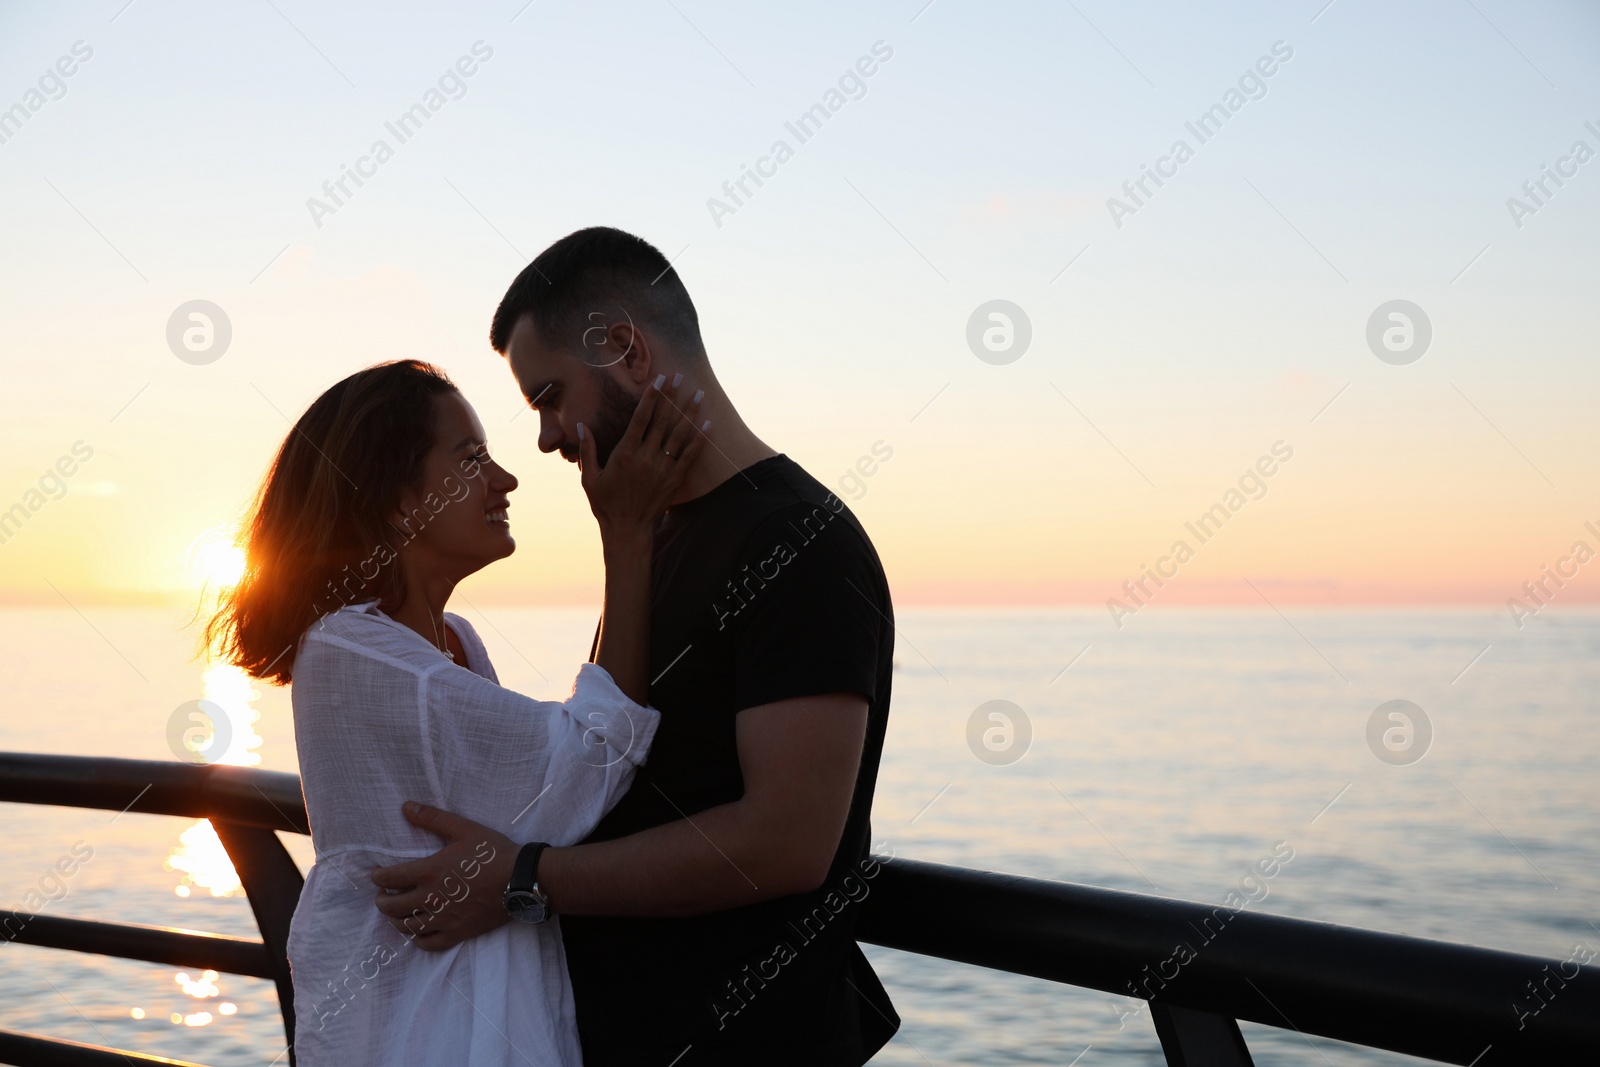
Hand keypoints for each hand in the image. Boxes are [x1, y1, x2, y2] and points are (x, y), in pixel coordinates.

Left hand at [370, 802, 516, 950]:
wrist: (522, 881)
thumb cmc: (494, 853)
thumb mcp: (465, 829)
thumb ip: (433, 818)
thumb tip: (406, 807)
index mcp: (429, 872)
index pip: (388, 879)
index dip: (377, 876)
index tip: (379, 873)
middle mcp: (431, 899)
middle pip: (390, 907)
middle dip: (381, 899)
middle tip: (384, 893)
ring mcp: (443, 919)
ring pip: (405, 927)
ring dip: (395, 919)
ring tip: (398, 910)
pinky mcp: (456, 933)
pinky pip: (426, 944)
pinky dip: (416, 938)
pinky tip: (417, 930)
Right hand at [578, 376, 706, 543]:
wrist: (628, 530)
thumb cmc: (605, 505)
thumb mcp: (590, 478)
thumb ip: (588, 450)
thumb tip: (581, 426)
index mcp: (626, 454)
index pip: (641, 418)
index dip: (652, 397)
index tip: (659, 380)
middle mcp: (647, 458)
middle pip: (663, 420)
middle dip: (672, 396)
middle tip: (681, 376)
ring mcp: (663, 468)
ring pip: (680, 434)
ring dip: (690, 412)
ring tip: (698, 394)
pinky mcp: (674, 479)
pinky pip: (690, 455)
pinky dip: (700, 439)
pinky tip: (707, 423)